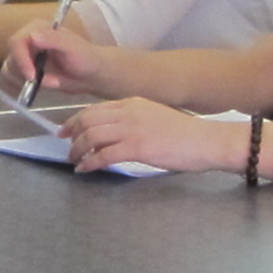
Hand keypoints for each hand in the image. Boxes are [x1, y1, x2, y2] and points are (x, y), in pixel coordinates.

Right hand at [1, 20, 109, 97]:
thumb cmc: (85, 57)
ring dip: (19, 81)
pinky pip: (11, 79)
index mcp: (36, 29)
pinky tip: (31, 89)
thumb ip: (53, 40)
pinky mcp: (25, 70)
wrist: (91, 74)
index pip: (17, 42)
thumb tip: (32, 37)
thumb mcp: (72, 47)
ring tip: (39, 84)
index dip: (20, 59)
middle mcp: (27, 40)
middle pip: (10, 57)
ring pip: (8, 70)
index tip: (31, 76)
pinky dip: (17, 87)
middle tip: (36, 82)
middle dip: (20, 73)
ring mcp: (25, 56)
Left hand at [64, 97, 247, 174]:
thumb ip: (134, 120)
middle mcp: (128, 112)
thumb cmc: (185, 134)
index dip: (76, 120)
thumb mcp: (154, 117)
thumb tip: (115, 133)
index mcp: (132, 103)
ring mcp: (132, 128)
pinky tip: (85, 169)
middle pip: (88, 119)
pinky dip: (90, 163)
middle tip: (66, 147)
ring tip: (74, 161)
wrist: (206, 140)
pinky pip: (103, 155)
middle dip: (72, 134)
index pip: (95, 108)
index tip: (67, 130)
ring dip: (78, 150)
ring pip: (91, 136)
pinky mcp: (137, 147)